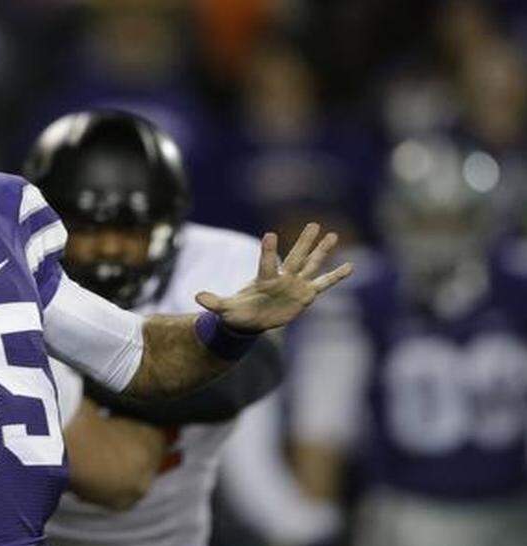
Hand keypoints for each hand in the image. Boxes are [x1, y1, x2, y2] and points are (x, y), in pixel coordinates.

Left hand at [195, 222, 352, 332]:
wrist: (250, 320)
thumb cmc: (237, 312)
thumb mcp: (225, 309)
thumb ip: (214, 302)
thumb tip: (197, 297)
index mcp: (264, 280)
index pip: (267, 263)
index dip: (268, 251)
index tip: (270, 234)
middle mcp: (282, 278)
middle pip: (294, 257)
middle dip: (303, 242)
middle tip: (313, 223)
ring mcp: (295, 285)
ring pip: (310, 265)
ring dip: (321, 251)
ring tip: (333, 234)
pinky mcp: (305, 296)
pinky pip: (323, 284)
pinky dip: (336, 276)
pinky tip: (350, 266)